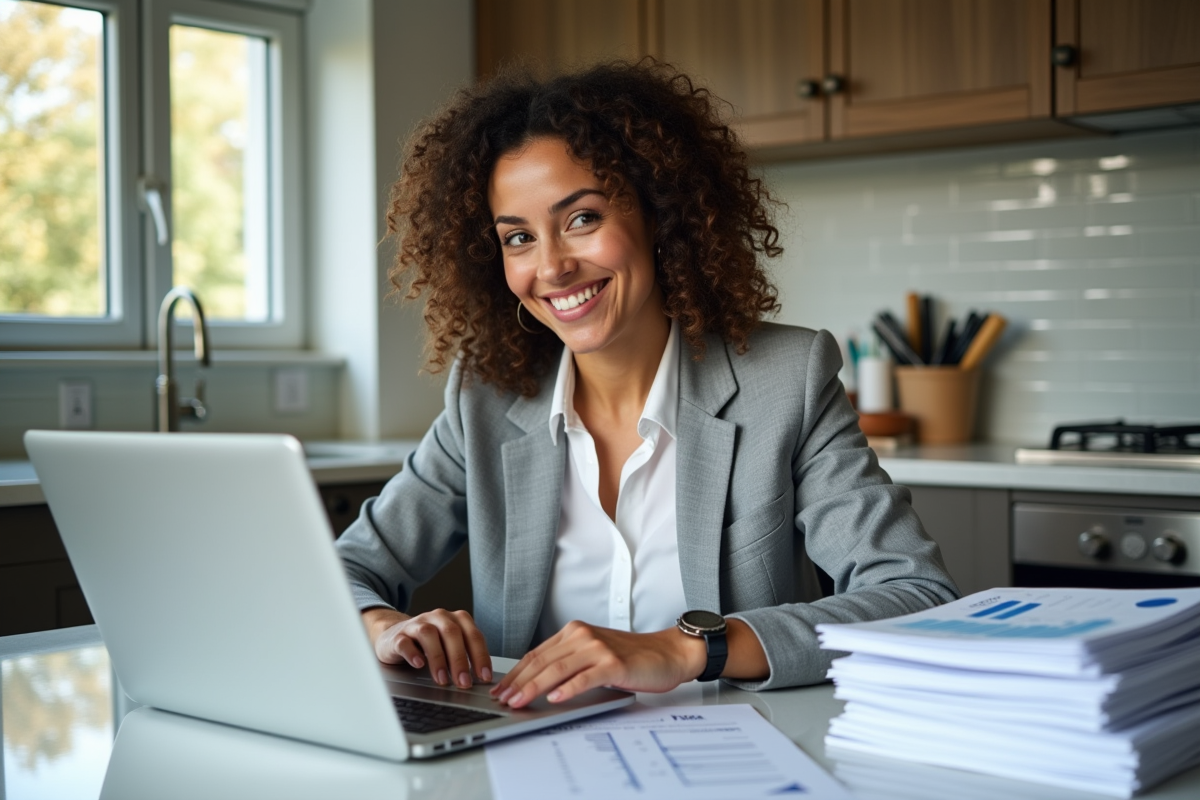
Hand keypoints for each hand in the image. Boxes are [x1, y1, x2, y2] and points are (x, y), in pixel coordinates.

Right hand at [365, 607, 492, 687]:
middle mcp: (438, 618)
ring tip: (442, 680)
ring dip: (438, 658)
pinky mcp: (398, 636)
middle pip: (452, 633)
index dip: (480, 656)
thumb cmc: (428, 644)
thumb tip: (480, 678)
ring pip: (428, 635)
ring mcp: (417, 624)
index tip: (484, 676)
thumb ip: (464, 656)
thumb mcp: (450, 646)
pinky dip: (412, 653)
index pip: (473, 635)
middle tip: (464, 682)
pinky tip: (418, 665)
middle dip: (460, 660)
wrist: (395, 635)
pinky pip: (405, 642)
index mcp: (455, 619)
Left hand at [489, 621, 706, 708]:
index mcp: (575, 632)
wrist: (667, 653)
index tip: (501, 688)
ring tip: (519, 701)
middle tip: (503, 699)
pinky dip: (568, 688)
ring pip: (558, 669)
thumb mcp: (594, 654)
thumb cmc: (632, 657)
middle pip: (543, 661)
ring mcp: (598, 648)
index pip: (537, 654)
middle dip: (519, 682)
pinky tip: (555, 697)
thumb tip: (539, 684)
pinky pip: (585, 677)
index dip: (516, 673)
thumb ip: (569, 662)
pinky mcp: (613, 663)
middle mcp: (583, 636)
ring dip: (535, 687)